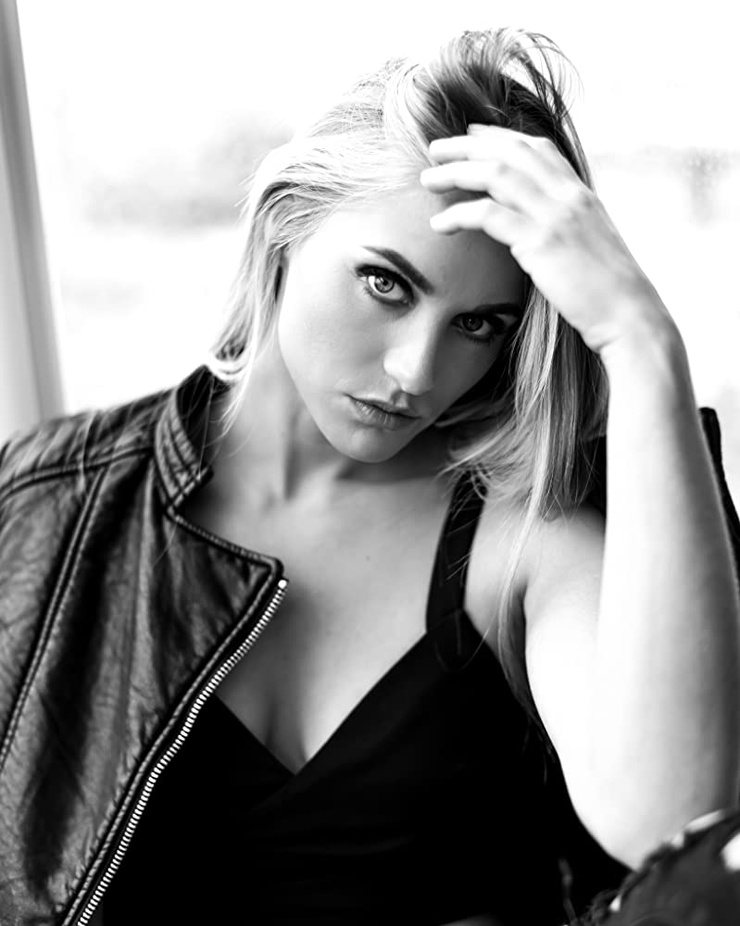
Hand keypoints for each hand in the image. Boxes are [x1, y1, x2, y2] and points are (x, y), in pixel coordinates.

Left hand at [420, 125, 673, 354]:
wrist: (629, 314)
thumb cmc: (607, 291)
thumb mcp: (589, 244)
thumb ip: (565, 225)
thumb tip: (539, 227)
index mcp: (580, 192)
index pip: (536, 147)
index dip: (499, 136)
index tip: (471, 134)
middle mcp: (568, 195)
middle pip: (510, 152)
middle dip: (468, 146)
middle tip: (435, 149)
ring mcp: (555, 215)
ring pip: (496, 175)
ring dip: (456, 173)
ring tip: (427, 179)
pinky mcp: (541, 242)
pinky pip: (488, 215)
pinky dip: (459, 215)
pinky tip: (439, 224)